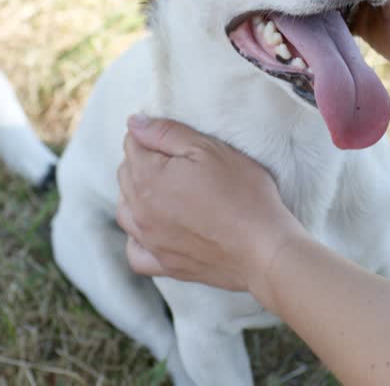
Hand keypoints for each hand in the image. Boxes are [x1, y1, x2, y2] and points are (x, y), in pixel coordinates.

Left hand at [115, 115, 307, 294]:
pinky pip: (135, 251)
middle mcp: (140, 211)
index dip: (154, 137)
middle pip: (126, 175)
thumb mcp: (209, 149)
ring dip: (137, 195)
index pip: (132, 145)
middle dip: (144, 162)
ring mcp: (150, 240)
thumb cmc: (242, 194)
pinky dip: (138, 238)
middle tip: (179, 161)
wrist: (264, 248)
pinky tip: (154, 229)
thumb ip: (166, 133)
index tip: (177, 141)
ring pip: (125, 210)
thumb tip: (134, 123)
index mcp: (147, 178)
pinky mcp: (164, 265)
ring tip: (166, 190)